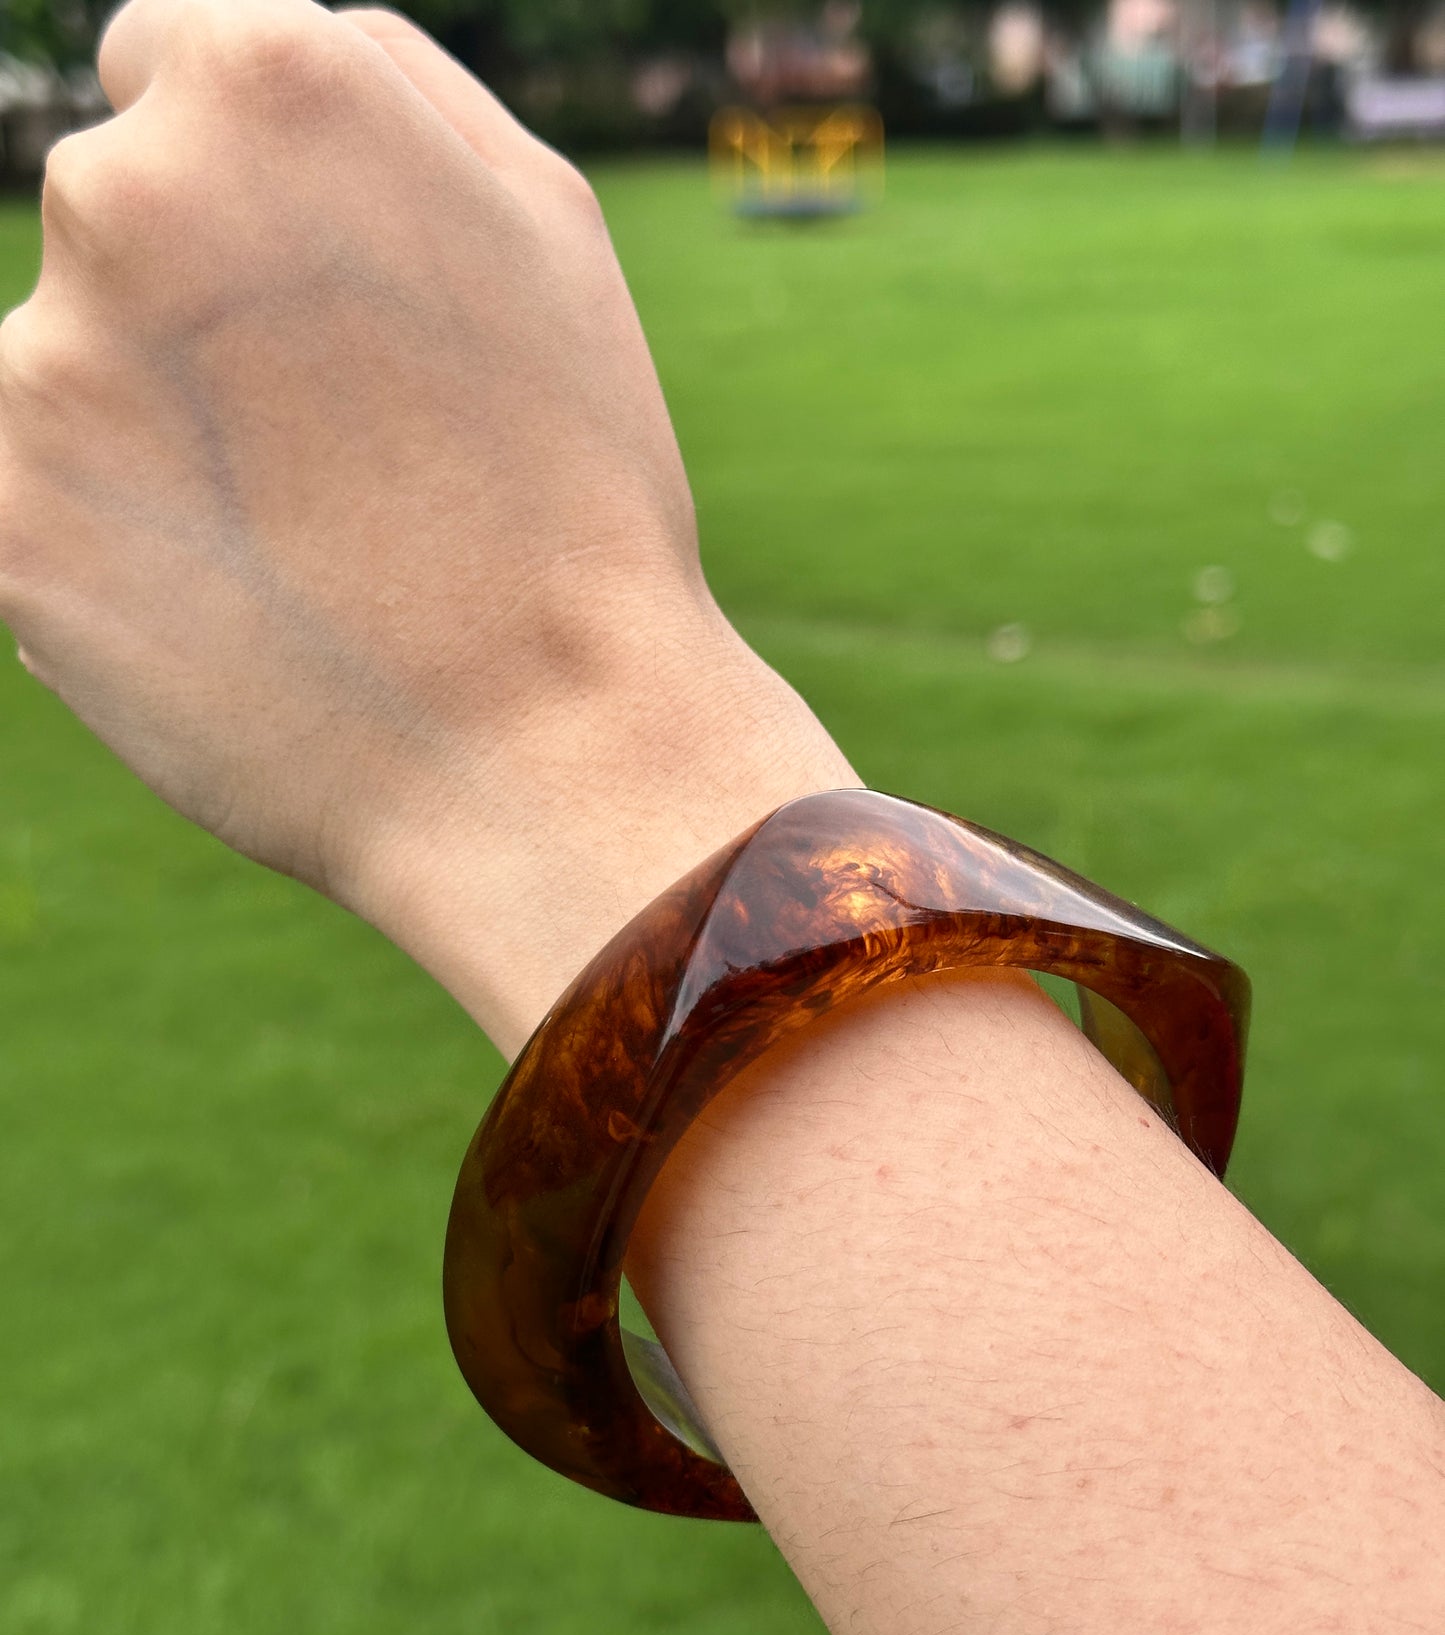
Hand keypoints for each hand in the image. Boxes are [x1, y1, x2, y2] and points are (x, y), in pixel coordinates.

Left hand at [0, 0, 852, 1050]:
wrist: (550, 749)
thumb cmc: (574, 495)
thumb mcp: (546, 224)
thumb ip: (386, 91)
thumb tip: (256, 57)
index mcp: (266, 83)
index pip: (161, 64)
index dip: (247, 189)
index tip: (315, 301)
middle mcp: (126, 192)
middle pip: (111, 212)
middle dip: (196, 306)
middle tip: (336, 447)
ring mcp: (47, 365)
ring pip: (71, 370)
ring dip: (153, 436)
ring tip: (303, 547)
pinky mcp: (5, 522)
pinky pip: (39, 501)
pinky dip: (117, 548)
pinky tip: (237, 610)